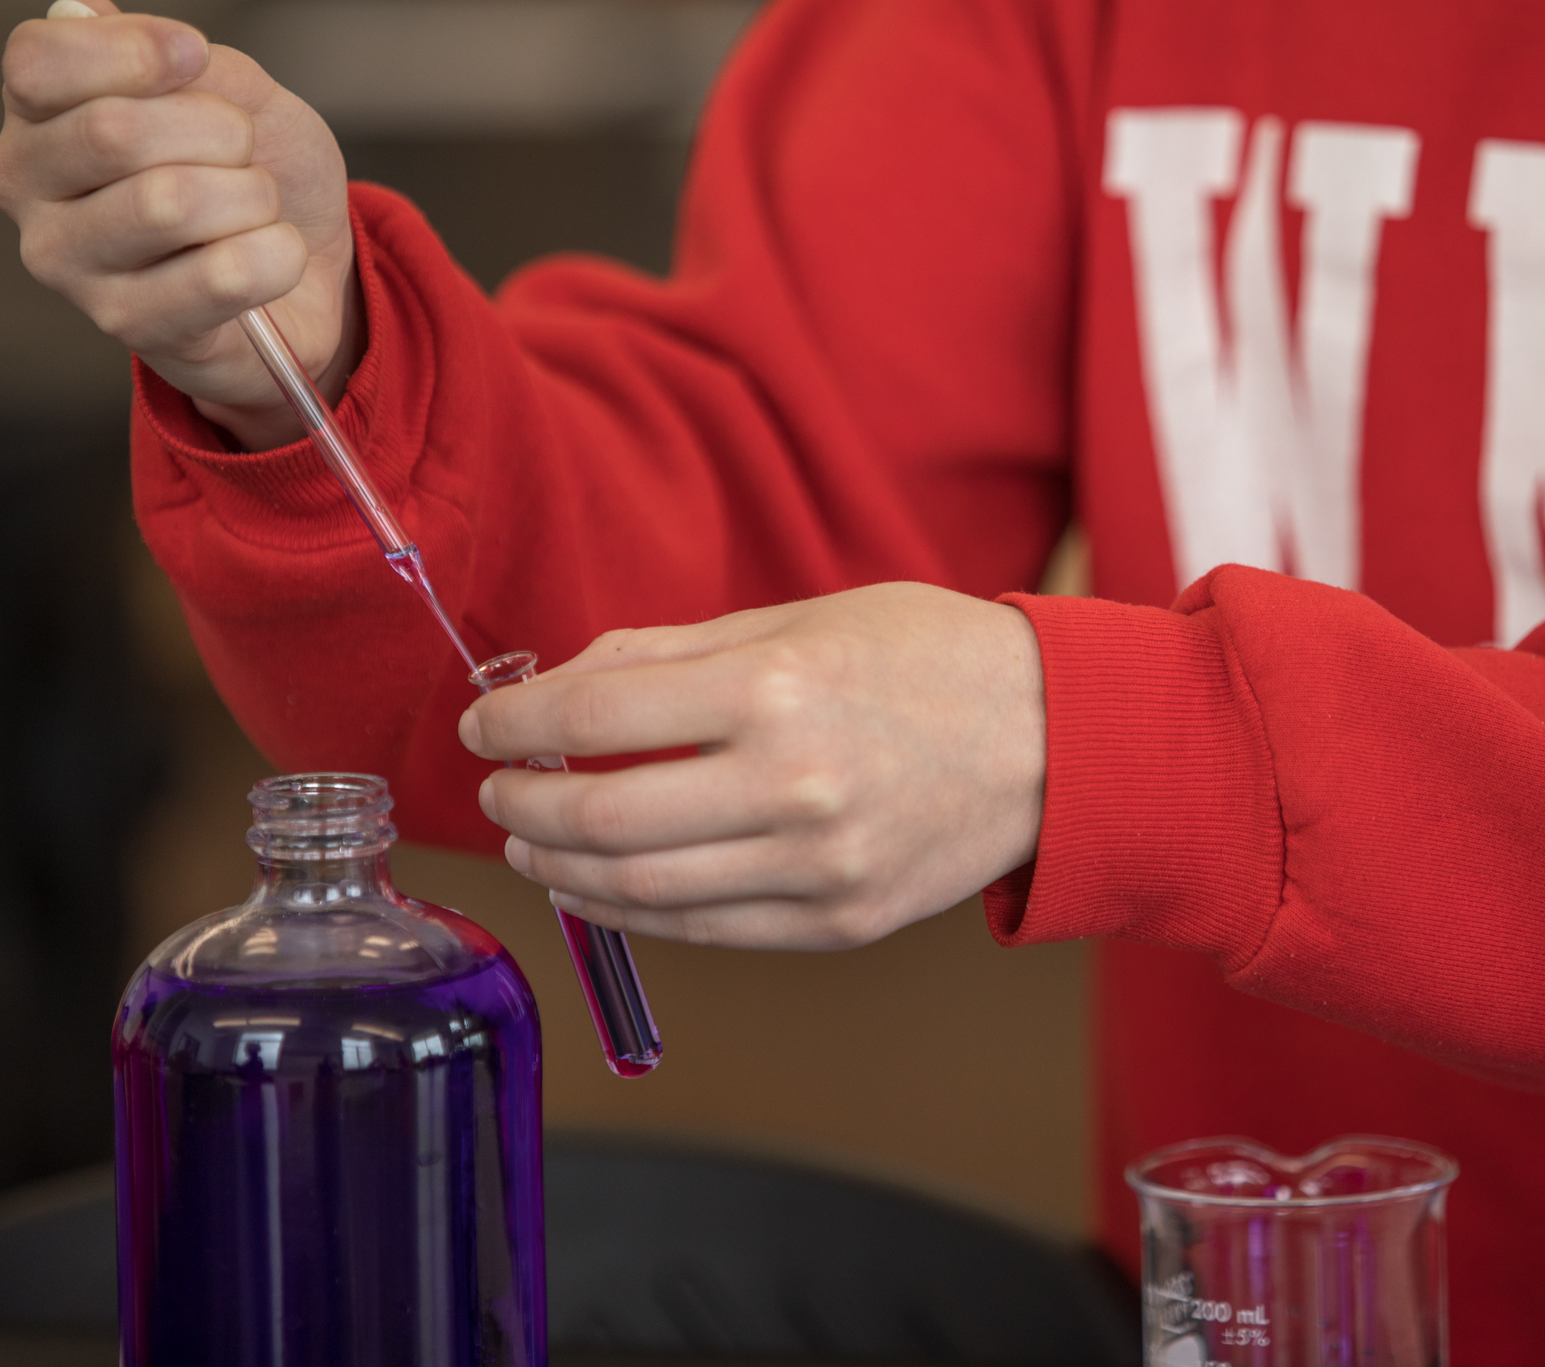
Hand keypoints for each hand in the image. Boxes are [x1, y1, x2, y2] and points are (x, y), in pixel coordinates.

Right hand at [0, 0, 358, 449]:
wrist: (305, 267)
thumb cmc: (248, 169)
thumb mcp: (233, 89)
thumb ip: (173, 53)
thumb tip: (84, 10)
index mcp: (35, 111)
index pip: (37, 60)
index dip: (135, 49)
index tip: (196, 57)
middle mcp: (25, 185)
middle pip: (113, 131)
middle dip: (217, 130)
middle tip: (243, 150)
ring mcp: (67, 263)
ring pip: (170, 204)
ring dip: (249, 196)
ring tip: (255, 208)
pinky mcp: (124, 324)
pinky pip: (221, 274)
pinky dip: (274, 255)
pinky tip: (269, 258)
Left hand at [459, 583, 1046, 949]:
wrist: (1060, 739)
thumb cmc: (932, 658)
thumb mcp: (805, 616)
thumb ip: (678, 651)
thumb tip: (567, 680)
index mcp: (778, 689)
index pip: (596, 714)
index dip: (515, 719)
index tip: (484, 721)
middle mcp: (792, 785)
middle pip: (599, 815)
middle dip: (520, 804)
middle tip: (496, 790)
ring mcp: (817, 867)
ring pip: (638, 888)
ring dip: (560, 869)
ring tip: (534, 844)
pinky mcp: (839, 922)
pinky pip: (703, 928)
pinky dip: (631, 911)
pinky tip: (602, 885)